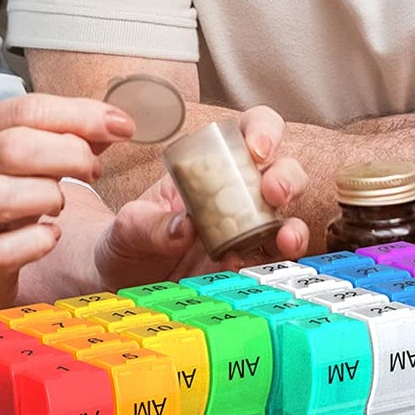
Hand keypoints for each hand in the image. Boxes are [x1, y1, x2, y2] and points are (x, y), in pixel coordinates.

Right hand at [0, 93, 134, 316]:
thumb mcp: (18, 157)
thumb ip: (62, 135)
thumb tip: (114, 123)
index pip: (26, 109)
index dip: (81, 115)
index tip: (122, 126)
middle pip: (14, 148)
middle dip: (69, 154)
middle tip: (94, 169)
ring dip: (47, 196)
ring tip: (62, 204)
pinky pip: (3, 251)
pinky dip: (37, 242)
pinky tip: (52, 236)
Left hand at [93, 107, 309, 289]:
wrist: (120, 283)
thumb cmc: (126, 241)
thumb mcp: (126, 229)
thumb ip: (148, 226)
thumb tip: (182, 228)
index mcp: (210, 165)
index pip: (248, 130)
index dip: (263, 130)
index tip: (256, 148)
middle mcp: (238, 192)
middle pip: (282, 170)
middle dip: (286, 177)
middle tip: (272, 192)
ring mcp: (246, 230)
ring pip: (289, 217)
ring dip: (293, 225)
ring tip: (284, 238)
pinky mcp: (246, 265)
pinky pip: (272, 261)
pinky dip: (271, 263)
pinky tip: (246, 266)